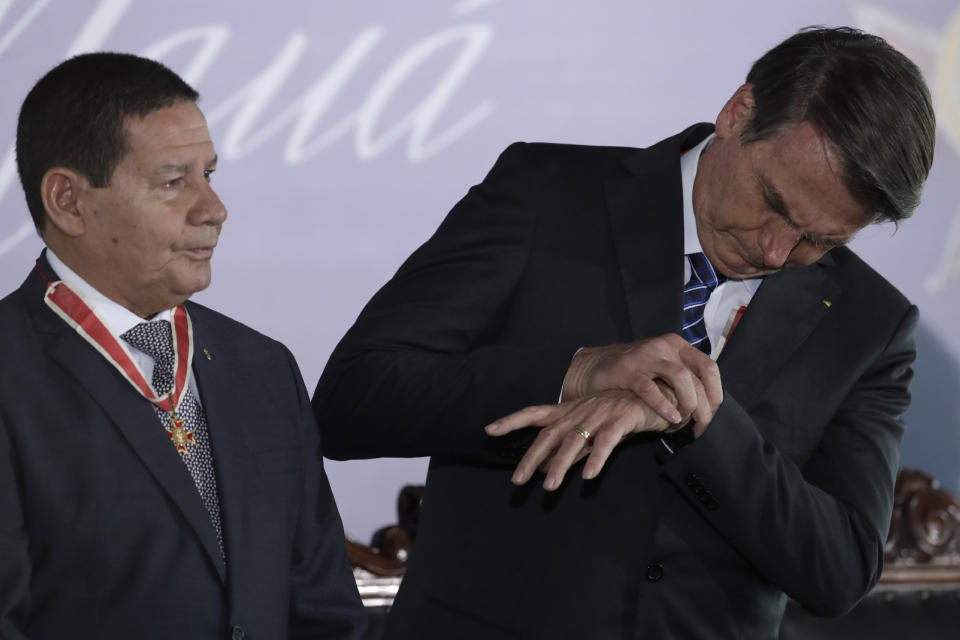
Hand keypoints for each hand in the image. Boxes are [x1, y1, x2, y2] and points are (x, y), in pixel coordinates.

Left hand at [485, 389, 673, 490]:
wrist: (655, 395)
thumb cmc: (617, 414)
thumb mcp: (588, 429)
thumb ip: (567, 448)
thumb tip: (544, 468)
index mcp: (568, 411)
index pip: (533, 413)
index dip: (511, 420)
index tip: (489, 430)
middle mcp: (579, 411)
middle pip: (550, 435)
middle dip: (531, 458)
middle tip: (517, 481)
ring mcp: (600, 414)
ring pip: (575, 441)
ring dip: (560, 465)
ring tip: (549, 487)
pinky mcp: (621, 420)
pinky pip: (607, 441)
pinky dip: (597, 458)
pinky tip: (589, 476)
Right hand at [562, 334, 721, 426]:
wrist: (594, 367)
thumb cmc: (633, 374)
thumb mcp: (662, 369)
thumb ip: (683, 380)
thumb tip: (709, 405)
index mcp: (677, 346)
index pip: (709, 367)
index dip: (716, 393)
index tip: (714, 415)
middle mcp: (664, 346)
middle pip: (697, 375)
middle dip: (705, 406)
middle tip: (702, 426)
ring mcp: (646, 356)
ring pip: (680, 377)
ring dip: (689, 402)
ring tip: (686, 422)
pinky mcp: (627, 369)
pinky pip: (651, 388)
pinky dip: (664, 405)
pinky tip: (671, 419)